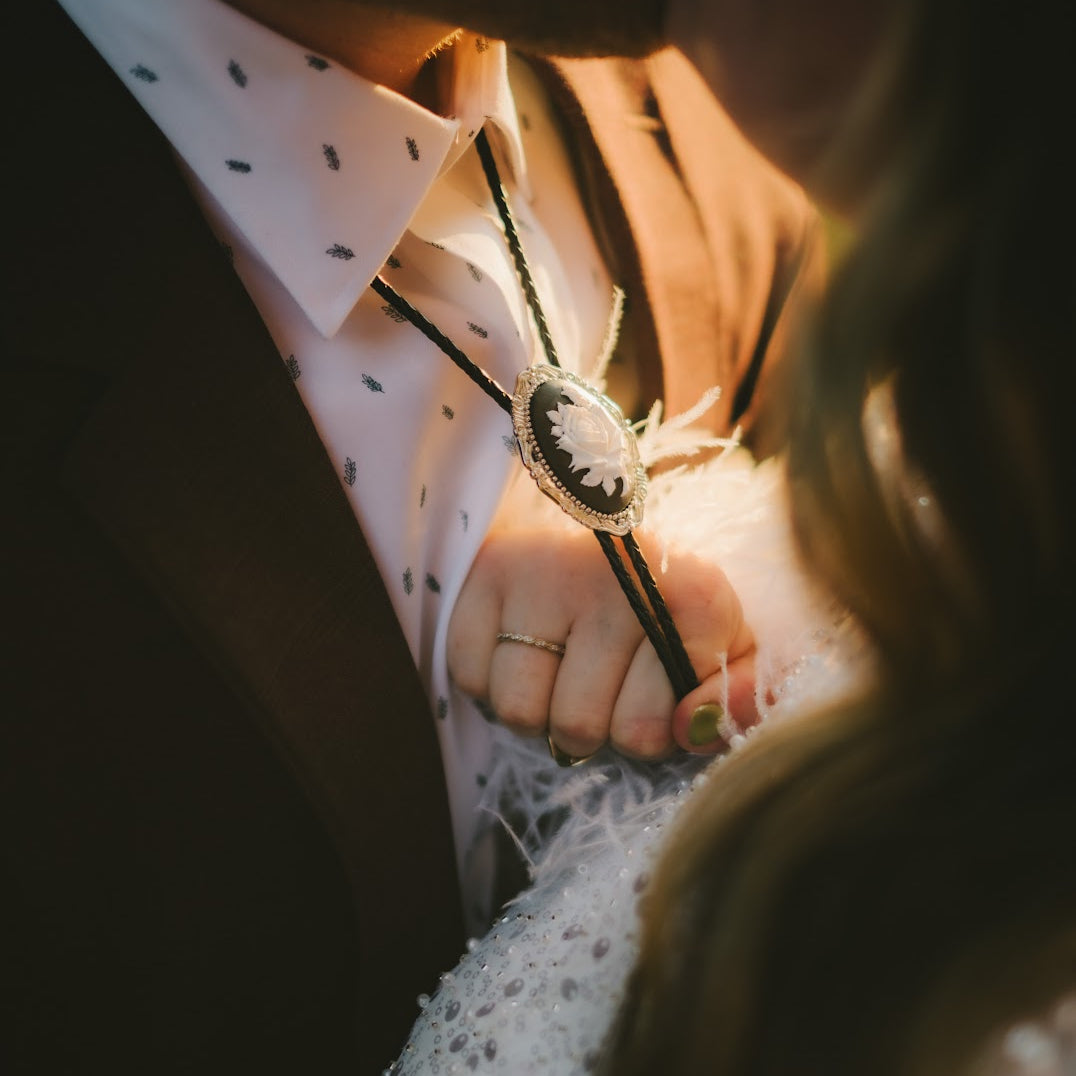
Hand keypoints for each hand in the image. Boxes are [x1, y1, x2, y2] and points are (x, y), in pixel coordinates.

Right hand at [448, 522, 756, 759]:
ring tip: (564, 667)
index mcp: (694, 590)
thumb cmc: (672, 609)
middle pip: (579, 728)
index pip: (652, 729)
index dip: (653, 731)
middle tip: (607, 685)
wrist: (612, 530)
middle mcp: (616, 572)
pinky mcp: (489, 570)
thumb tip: (695, 730)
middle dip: (592, 728)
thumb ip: (743, 697)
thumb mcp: (729, 648)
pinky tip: (526, 647)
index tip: (668, 693)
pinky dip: (492, 681)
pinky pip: (471, 678)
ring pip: (520, 711)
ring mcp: (545, 568)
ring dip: (538, 709)